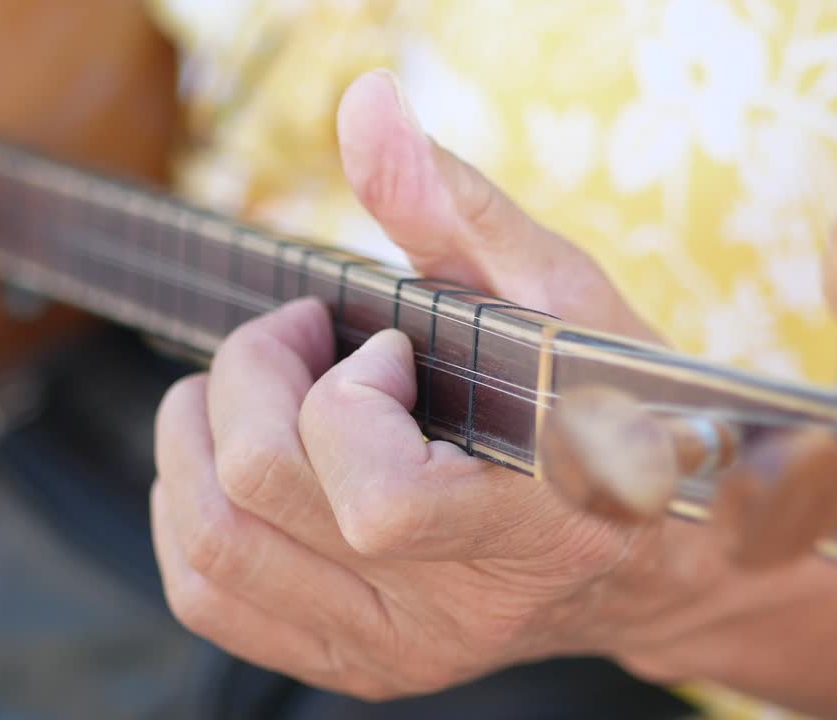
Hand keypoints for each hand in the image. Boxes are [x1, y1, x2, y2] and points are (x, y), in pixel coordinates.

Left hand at [151, 69, 714, 696]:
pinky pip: (207, 593)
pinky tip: (243, 457)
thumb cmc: (609, 413)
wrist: (646, 554)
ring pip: (210, 550)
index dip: (344, 399)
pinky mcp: (351, 663)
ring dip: (196, 437)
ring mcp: (396, 650)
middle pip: (257, 496)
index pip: (380, 501)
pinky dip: (191, 503)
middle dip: (248, 376)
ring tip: (261, 389)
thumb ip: (459, 209)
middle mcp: (454, 612)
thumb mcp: (559, 299)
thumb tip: (365, 108)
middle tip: (298, 337)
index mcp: (537, 525)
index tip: (381, 347)